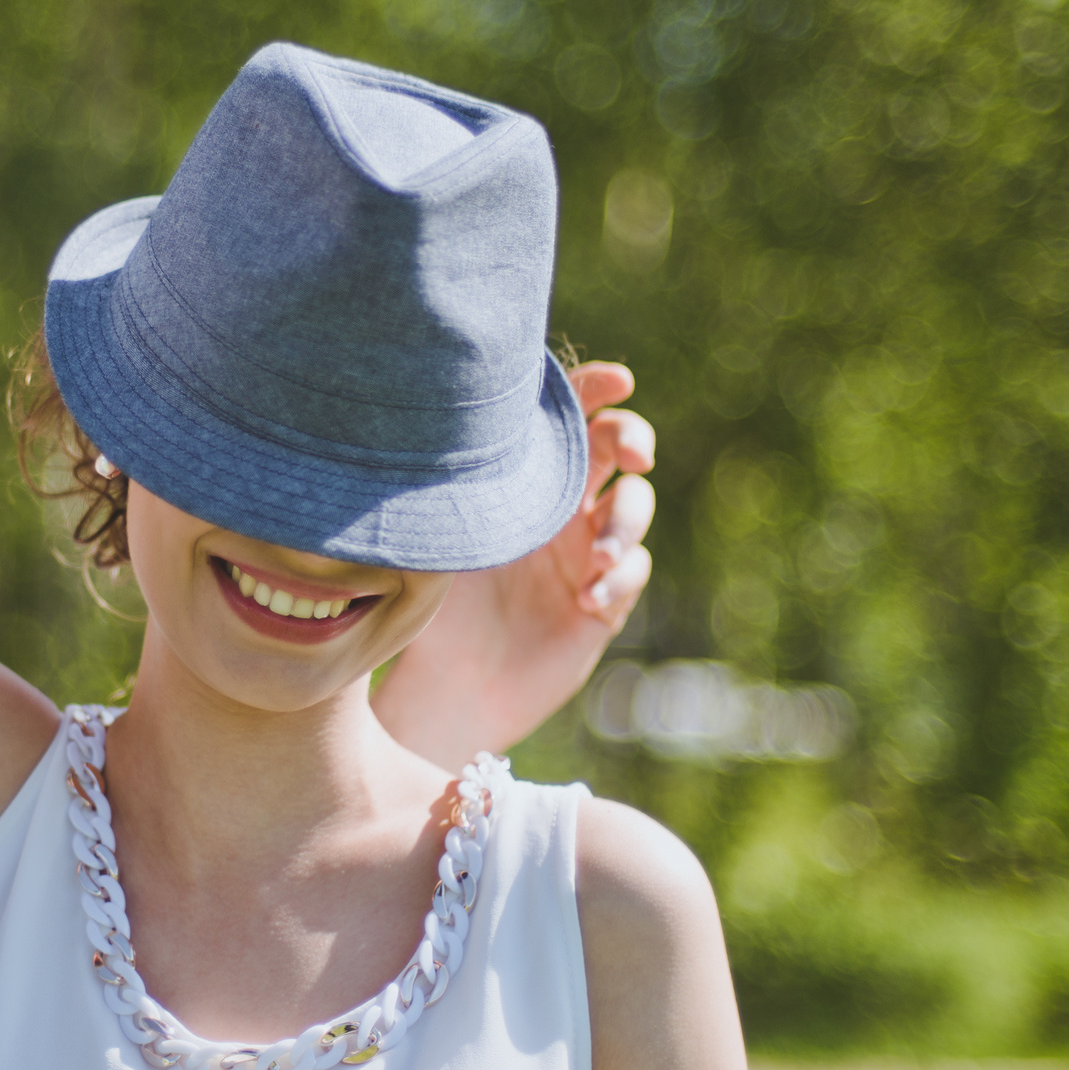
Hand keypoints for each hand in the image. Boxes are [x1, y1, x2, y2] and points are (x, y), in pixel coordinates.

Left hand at [374, 362, 656, 767]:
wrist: (448, 689)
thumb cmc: (432, 611)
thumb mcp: (436, 543)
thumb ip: (449, 490)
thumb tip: (435, 423)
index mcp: (524, 478)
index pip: (568, 418)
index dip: (598, 389)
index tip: (617, 380)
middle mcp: (563, 506)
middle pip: (620, 447)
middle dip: (635, 438)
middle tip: (632, 454)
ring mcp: (589, 551)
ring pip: (636, 506)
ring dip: (626, 522)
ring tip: (594, 558)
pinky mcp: (606, 600)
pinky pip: (633, 571)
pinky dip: (618, 577)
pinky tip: (587, 599)